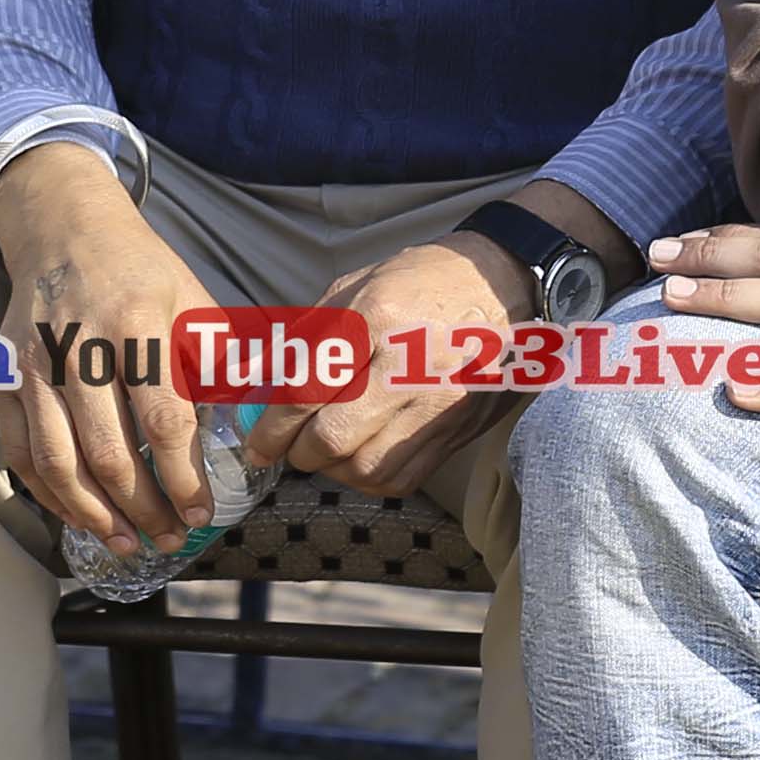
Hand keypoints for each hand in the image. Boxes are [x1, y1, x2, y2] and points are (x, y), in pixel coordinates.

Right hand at [0, 140, 214, 548]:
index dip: (183, 477)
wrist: (63, 226)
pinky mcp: (2, 376)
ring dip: (95, 515)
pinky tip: (80, 517)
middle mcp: (77, 345)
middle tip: (170, 539)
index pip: (163, 420)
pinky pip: (20, 452)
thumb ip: (216, 364)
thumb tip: (245, 431)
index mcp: (136, 323)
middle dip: (143, 509)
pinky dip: (48, 495)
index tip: (203, 513)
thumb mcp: (192, 300)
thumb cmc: (139, 270)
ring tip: (127, 544)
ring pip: (58, 462)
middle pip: (108, 452)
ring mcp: (32, 363)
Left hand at [241, 224, 537, 498]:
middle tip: (289, 448)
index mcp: (375, 317)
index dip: (271, 427)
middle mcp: (408, 363)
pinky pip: (402, 477)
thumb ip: (304, 335)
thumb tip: (256, 381)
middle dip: (298, 452)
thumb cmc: (420, 281)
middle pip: (332, 437)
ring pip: (365, 466)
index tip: (257, 445)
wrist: (502, 284)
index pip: (306, 389)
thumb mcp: (356, 286)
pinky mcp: (458, 427)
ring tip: (325, 452)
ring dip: (333, 469)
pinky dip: (370, 478)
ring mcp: (438, 401)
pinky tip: (361, 458)